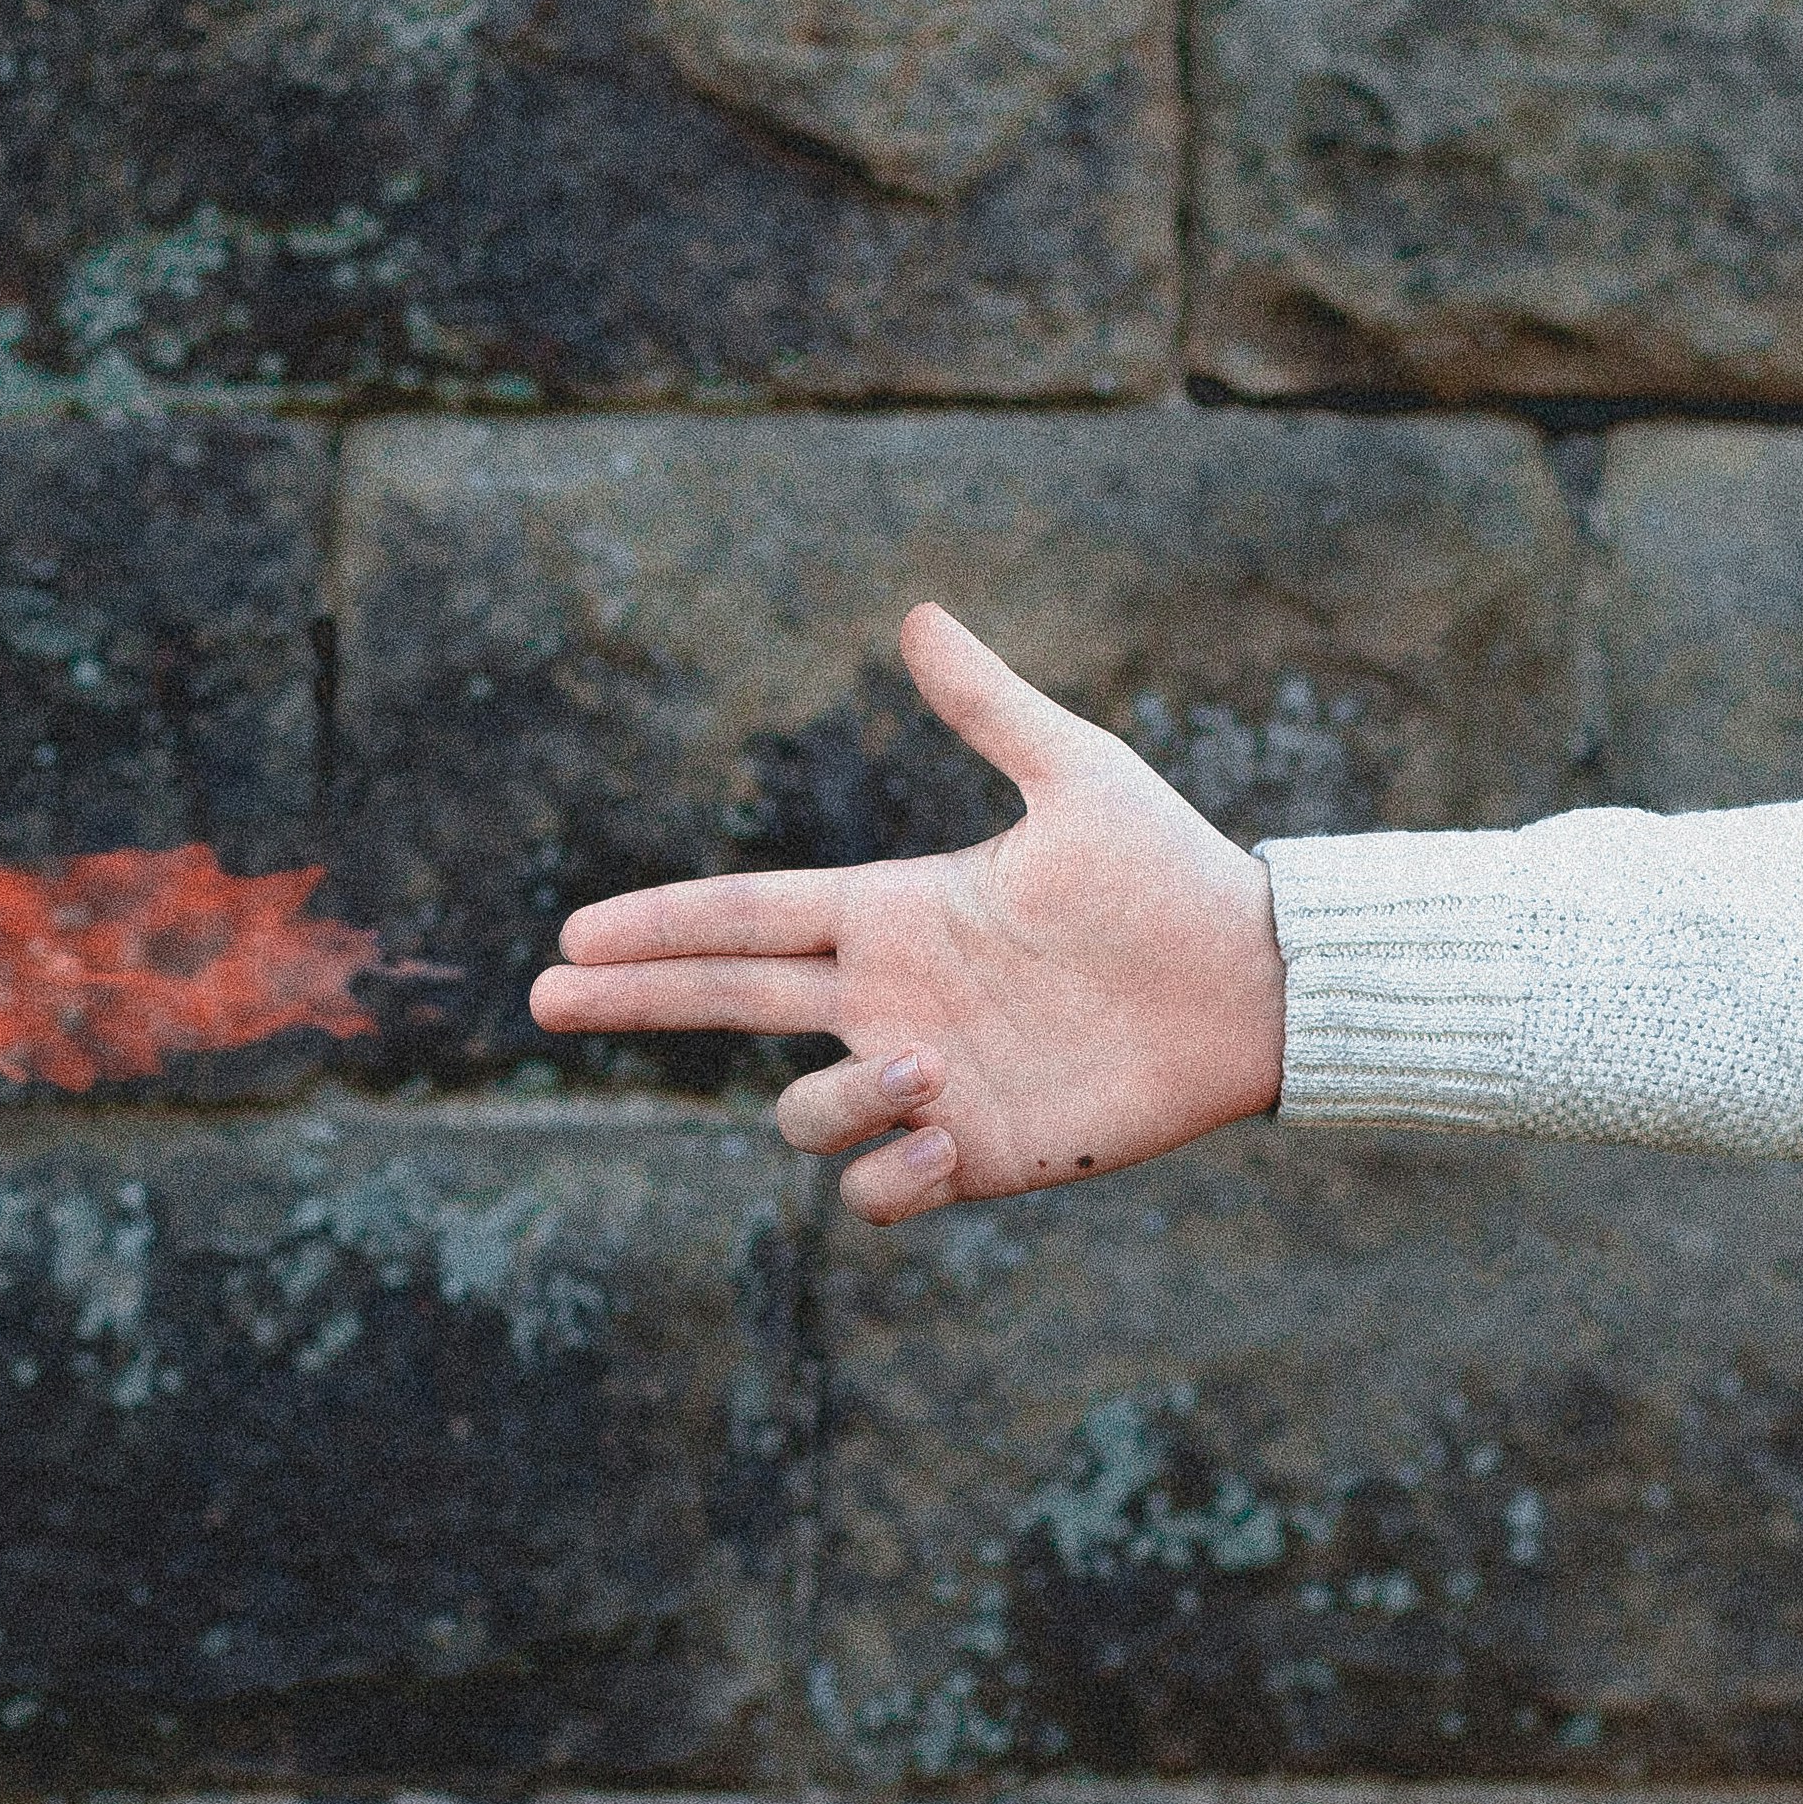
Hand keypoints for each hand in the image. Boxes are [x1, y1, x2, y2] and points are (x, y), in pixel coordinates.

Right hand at [529, 604, 1285, 1224]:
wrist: (1254, 982)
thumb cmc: (1169, 874)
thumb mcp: (1077, 773)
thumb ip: (989, 705)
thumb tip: (917, 614)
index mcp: (895, 913)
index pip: (747, 920)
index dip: (662, 926)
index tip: (578, 933)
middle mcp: (891, 999)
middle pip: (728, 1007)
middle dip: (636, 1003)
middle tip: (547, 998)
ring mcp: (927, 1082)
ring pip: (805, 1115)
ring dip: (843, 1099)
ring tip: (933, 1068)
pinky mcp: (977, 1154)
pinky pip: (881, 1189)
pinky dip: (893, 1172)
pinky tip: (952, 1135)